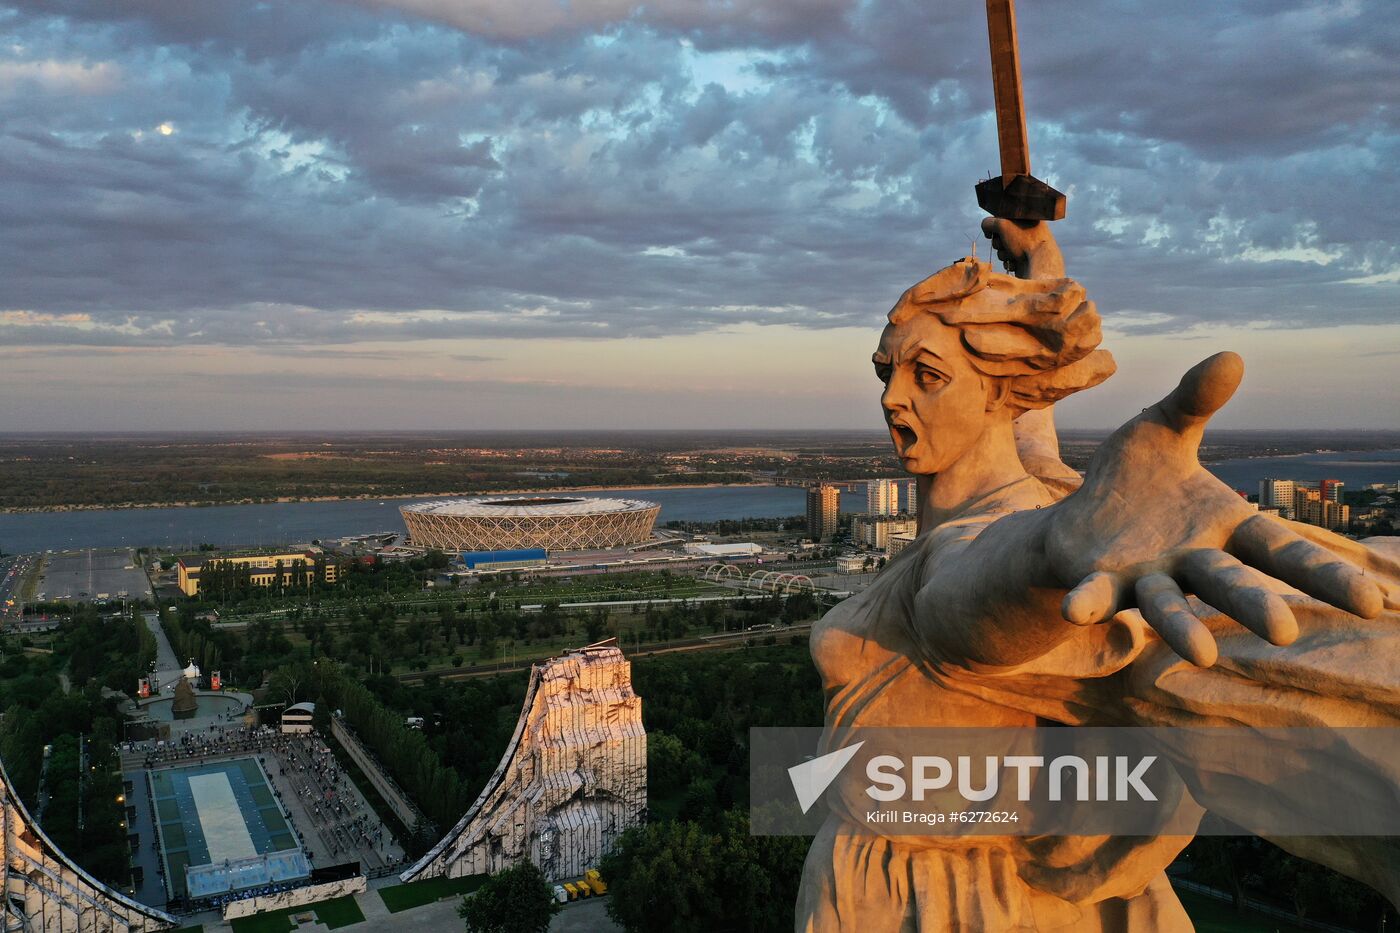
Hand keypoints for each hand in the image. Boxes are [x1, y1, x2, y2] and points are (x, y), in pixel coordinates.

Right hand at [981, 217, 1064, 278]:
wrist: (1039, 265)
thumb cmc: (1024, 241)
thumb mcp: (1003, 225)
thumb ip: (989, 223)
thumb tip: (987, 229)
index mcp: (1026, 218)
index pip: (1002, 218)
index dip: (996, 226)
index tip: (995, 231)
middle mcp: (1027, 230)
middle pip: (999, 235)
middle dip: (999, 242)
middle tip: (1007, 244)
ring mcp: (1025, 246)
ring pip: (1002, 249)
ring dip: (1003, 254)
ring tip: (1014, 256)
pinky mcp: (1023, 260)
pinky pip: (1008, 260)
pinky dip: (1009, 262)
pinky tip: (1017, 263)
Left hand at [1044, 352, 1383, 666]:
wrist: (1077, 514)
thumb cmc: (1135, 480)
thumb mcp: (1164, 429)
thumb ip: (1195, 401)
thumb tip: (1231, 355)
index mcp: (1224, 528)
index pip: (1282, 552)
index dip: (1326, 576)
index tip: (1372, 603)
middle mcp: (1192, 562)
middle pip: (1230, 586)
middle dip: (1253, 605)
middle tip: (1280, 631)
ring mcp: (1146, 579)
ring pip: (1169, 606)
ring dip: (1182, 628)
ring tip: (1200, 655)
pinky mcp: (1100, 584)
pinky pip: (1096, 596)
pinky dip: (1089, 603)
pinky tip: (1076, 611)